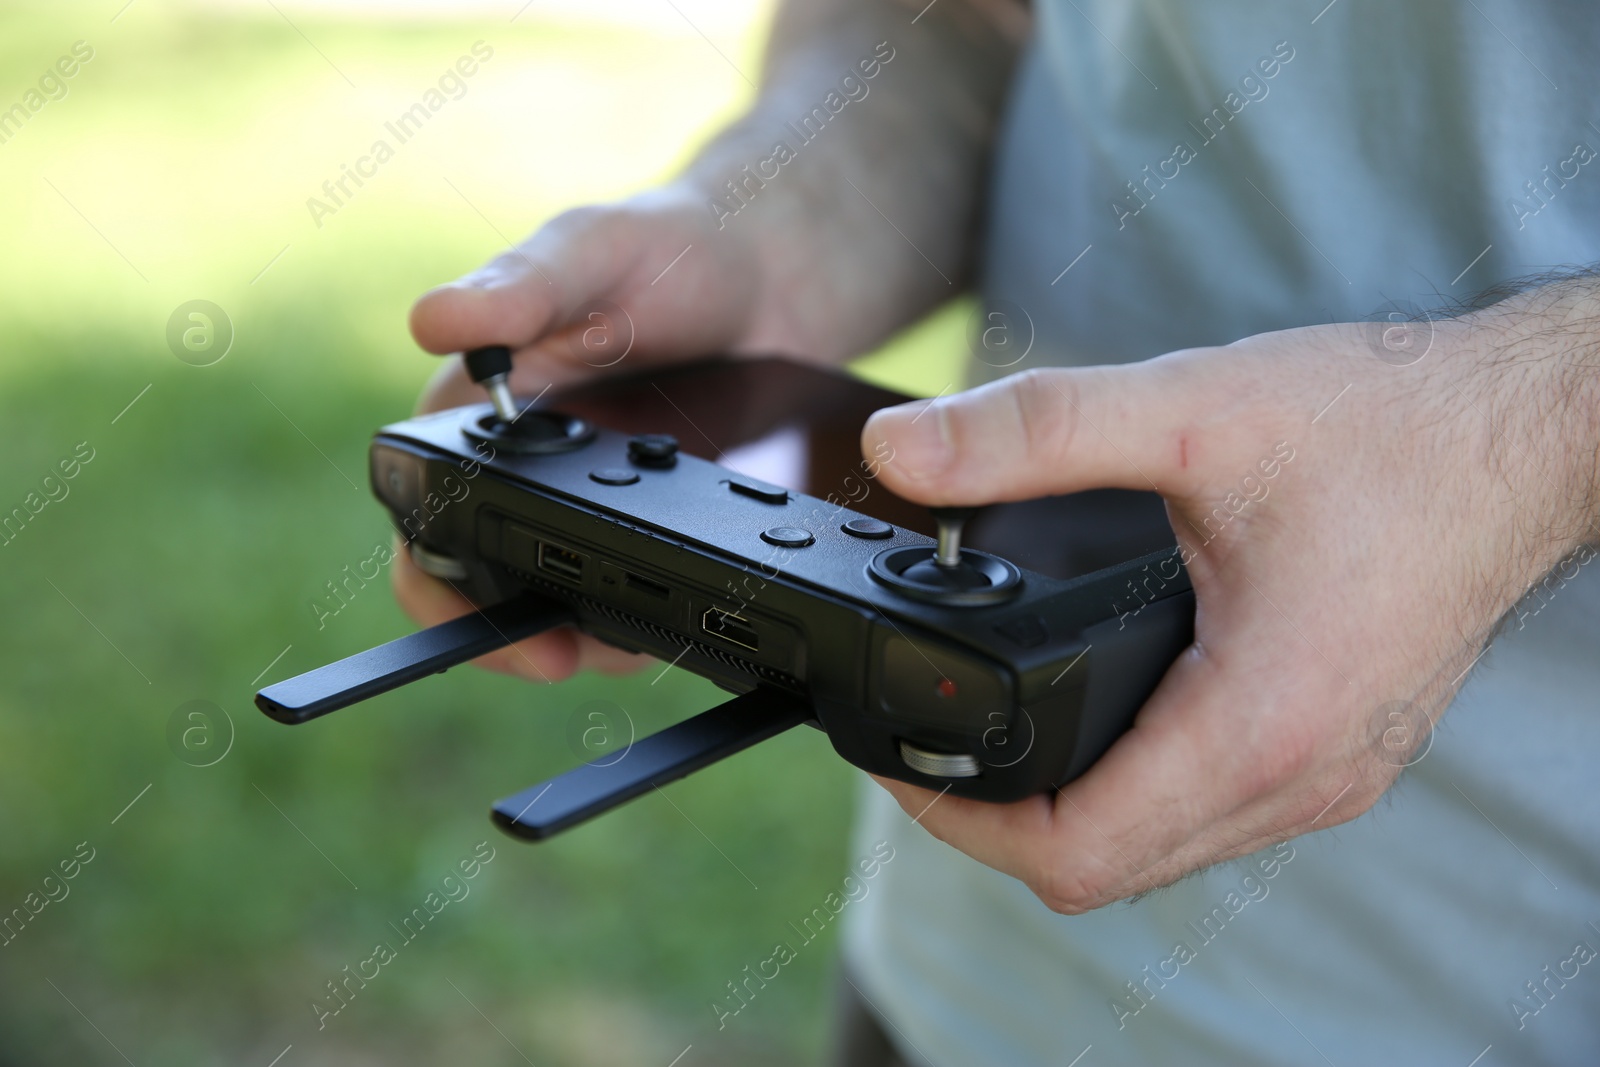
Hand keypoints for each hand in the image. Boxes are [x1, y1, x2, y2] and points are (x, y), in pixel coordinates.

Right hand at [395, 184, 801, 681]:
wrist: (768, 276)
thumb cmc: (663, 247)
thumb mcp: (591, 252)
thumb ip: (520, 288)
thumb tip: (433, 321)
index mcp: (472, 410)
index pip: (417, 516)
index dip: (436, 584)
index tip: (485, 619)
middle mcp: (515, 467)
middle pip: (479, 583)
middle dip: (513, 633)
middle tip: (571, 658)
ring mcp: (582, 501)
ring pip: (553, 600)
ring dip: (581, 636)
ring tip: (634, 648)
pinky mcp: (646, 521)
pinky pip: (624, 589)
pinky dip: (637, 618)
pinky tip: (672, 626)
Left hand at [860, 302, 1597, 912]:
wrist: (1527, 436)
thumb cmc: (1391, 429)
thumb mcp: (1194, 413)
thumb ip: (1037, 433)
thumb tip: (902, 452)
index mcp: (1258, 723)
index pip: (1074, 851)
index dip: (958, 825)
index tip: (899, 761)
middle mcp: (1299, 775)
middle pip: (1106, 868)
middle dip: (995, 823)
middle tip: (927, 746)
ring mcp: (1327, 775)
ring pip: (1160, 850)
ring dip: (1067, 813)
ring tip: (992, 736)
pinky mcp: (1340, 752)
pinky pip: (1212, 815)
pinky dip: (1135, 791)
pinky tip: (1103, 722)